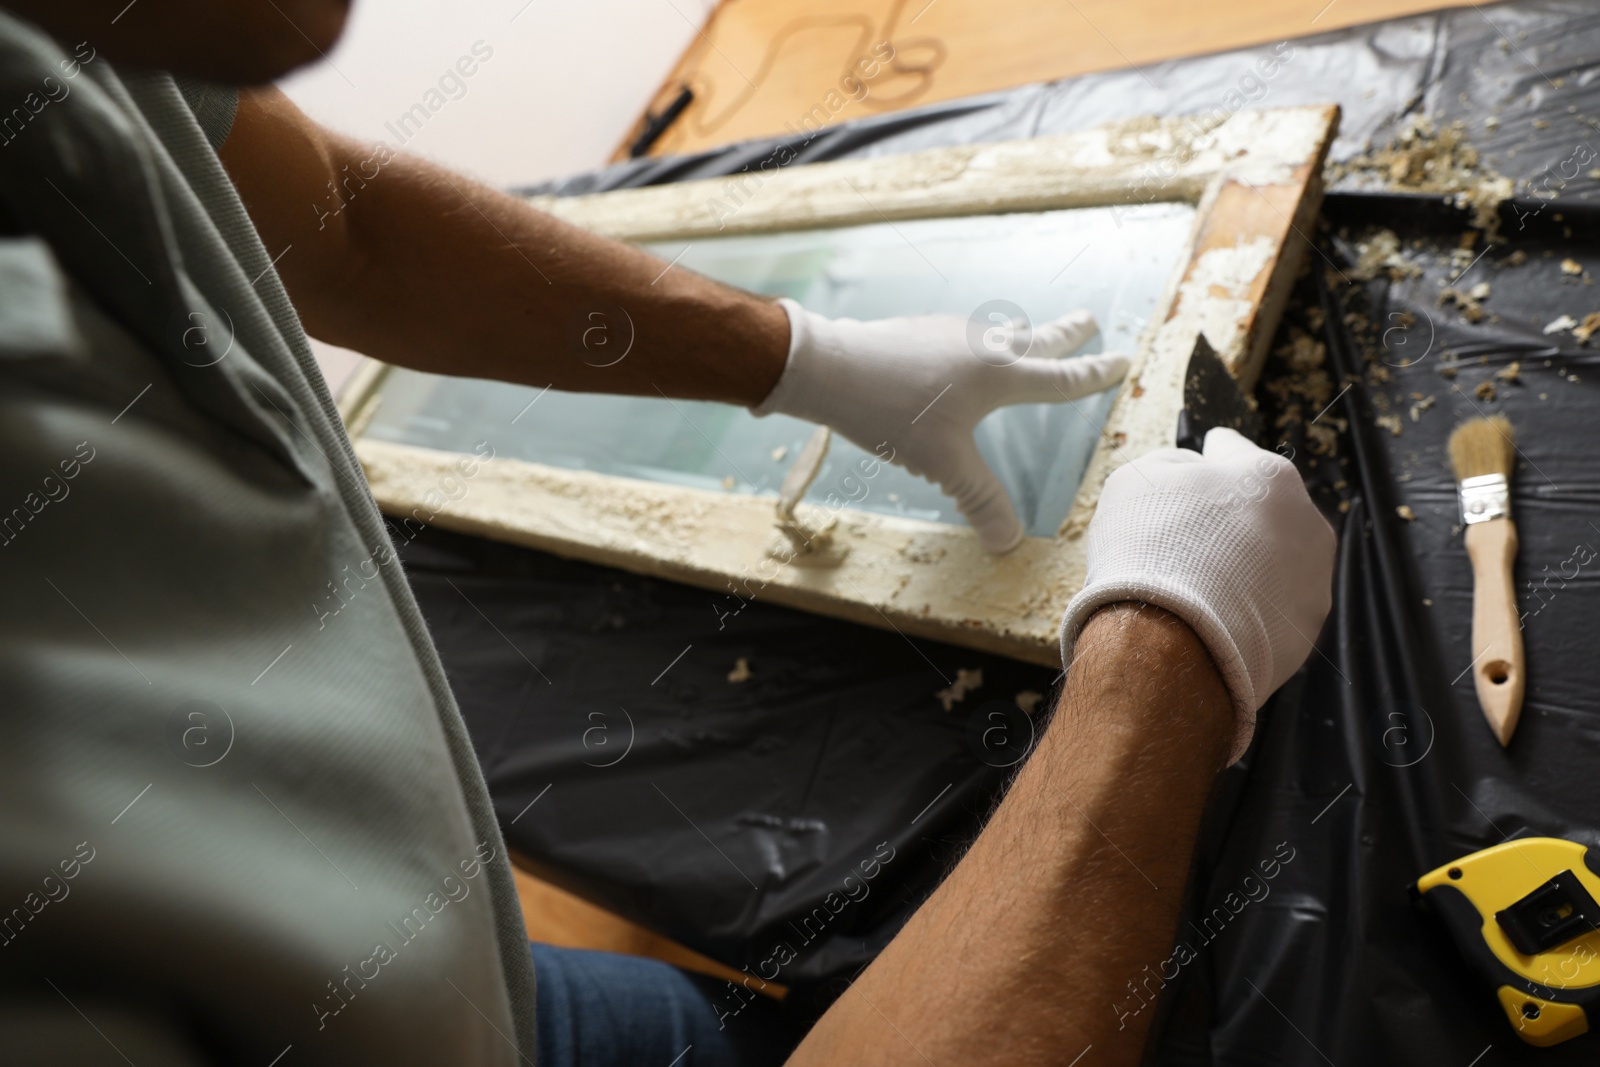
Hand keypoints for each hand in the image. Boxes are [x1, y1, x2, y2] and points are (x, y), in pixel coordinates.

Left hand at [754, 298, 1129, 552]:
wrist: (830, 367)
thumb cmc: (892, 414)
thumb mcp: (943, 465)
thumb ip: (980, 500)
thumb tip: (1009, 544)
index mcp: (999, 375)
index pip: (1059, 378)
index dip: (1092, 374)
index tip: (1120, 360)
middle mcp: (982, 346)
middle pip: (1037, 338)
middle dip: (1067, 333)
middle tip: (1090, 320)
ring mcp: (949, 334)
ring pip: (999, 333)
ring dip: (1021, 335)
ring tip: (1030, 336)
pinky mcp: (919, 332)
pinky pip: (965, 337)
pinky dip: (981, 343)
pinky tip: (961, 356)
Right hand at [1058, 427, 1337, 763]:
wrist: (1166, 645)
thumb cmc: (1149, 552)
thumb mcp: (1137, 479)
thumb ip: (1172, 464)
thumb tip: (1191, 472)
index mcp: (1270, 475)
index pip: (1235, 450)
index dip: (1206, 458)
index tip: (1197, 466)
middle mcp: (1308, 523)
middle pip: (1262, 508)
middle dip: (1230, 518)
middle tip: (1186, 539)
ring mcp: (1313, 581)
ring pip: (1274, 560)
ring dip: (1247, 565)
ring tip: (1201, 586)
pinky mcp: (1305, 632)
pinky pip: (1273, 608)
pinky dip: (1250, 609)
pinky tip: (1215, 618)